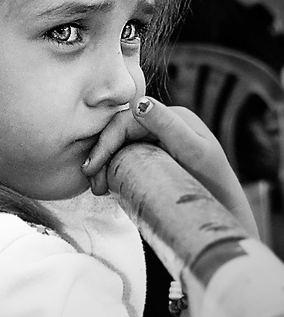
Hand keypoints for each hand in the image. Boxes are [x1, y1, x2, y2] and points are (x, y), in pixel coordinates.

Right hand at [82, 96, 258, 237]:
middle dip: (101, 155)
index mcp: (172, 117)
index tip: (92, 167)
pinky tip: (105, 186)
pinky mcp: (151, 160)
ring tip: (96, 189)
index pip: (128, 120)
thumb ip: (169, 126)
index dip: (107, 140)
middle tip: (91, 183)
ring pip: (119, 146)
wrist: (225, 212)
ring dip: (103, 165)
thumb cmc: (214, 183)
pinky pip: (124, 159)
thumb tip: (140, 104)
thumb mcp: (194, 152)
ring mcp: (156, 142)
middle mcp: (162, 125)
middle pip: (120, 132)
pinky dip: (110, 170)